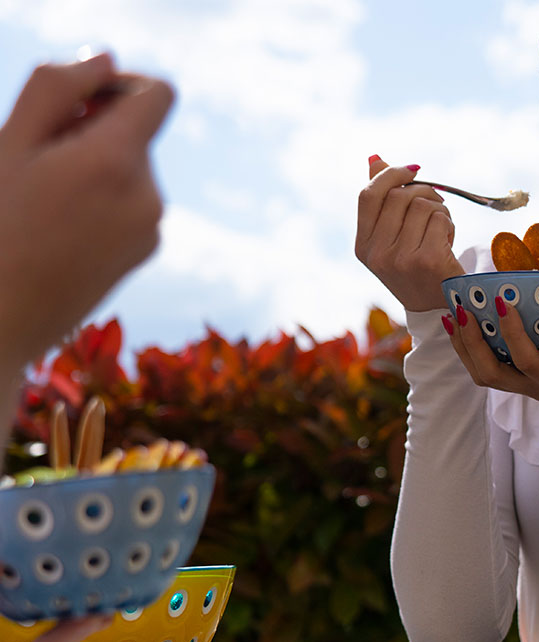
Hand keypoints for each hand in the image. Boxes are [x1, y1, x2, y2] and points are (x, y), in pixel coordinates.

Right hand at [0, 53, 174, 375]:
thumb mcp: (12, 140)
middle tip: (37, 164)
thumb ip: (59, 88)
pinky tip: (61, 225)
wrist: (3, 319)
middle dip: (92, 133)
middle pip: (136, 134)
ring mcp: (151, 231)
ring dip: (93, 167)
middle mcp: (150, 198)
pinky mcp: (145, 252)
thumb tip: (108, 61)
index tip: (81, 100)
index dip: (121, 83)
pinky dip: (102, 198)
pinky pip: (129, 203)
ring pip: (130, 170)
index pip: (158, 94)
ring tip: (45, 200)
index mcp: (119, 163)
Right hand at [356, 155, 464, 311]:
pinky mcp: (427, 260)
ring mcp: (401, 259)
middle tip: (437, 204)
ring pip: (422, 206)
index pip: (368, 195)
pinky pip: (440, 219)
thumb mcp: (392, 238)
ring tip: (442, 231)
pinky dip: (450, 225)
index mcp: (363, 247)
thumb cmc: (416, 268)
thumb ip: (383, 201)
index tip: (412, 170)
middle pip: (400, 196)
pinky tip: (449, 242)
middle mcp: (378, 254)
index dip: (390, 175)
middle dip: (424, 192)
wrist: (438, 308)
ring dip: (439, 211)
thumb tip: (374, 158)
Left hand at [447, 300, 538, 440]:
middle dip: (472, 344)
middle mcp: (537, 389)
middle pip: (492, 375)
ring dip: (465, 347)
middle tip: (462, 311)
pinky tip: (464, 322)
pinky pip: (490, 366)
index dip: (511, 333)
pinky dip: (472, 346)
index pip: (526, 361)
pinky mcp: (522, 375)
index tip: (502, 301)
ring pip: (485, 374)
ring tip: (453, 316)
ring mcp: (527, 385)